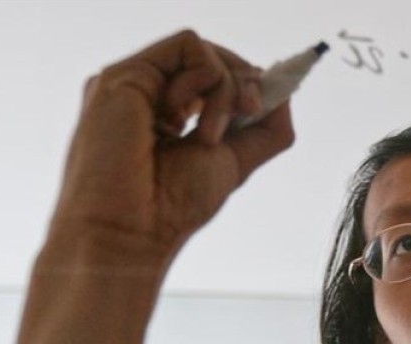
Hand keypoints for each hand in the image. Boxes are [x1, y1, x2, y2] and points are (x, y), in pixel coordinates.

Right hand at [49, 30, 294, 258]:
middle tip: (250, 112)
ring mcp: (135, 82)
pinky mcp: (126, 74)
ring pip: (204, 51)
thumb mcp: (236, 162)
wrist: (132, 231)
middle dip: (245, 83)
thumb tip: (284, 95)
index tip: (260, 109)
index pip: (214, 79)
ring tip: (210, 137)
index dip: (246, 86)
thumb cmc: (173, 207)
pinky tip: (190, 121)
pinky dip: (208, 78)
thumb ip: (265, 131)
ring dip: (226, 89)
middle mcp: (147, 93)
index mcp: (166, 112)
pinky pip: (189, 46)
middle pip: (212, 59)